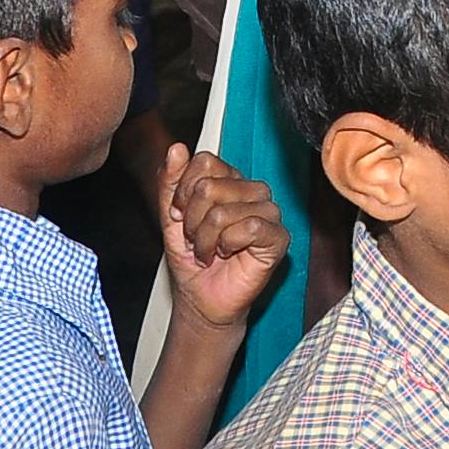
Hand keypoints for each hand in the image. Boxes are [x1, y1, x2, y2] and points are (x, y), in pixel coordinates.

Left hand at [158, 148, 286, 335]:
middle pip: (210, 185)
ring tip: (209, 252)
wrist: (201, 300)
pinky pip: (250, 227)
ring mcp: (268, 212)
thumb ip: (171, 183)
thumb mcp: (170, 219)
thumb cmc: (191, 260)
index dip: (183, 191)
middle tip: (195, 240)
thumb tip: (176, 148)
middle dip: (192, 220)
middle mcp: (252, 191)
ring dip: (206, 239)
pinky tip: (228, 254)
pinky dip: (228, 245)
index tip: (180, 216)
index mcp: (229, 181)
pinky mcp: (278, 237)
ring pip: (225, 210)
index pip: (205, 161)